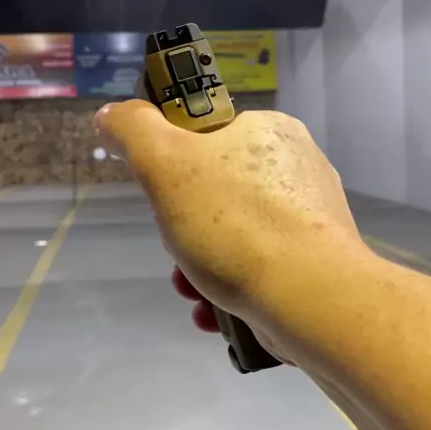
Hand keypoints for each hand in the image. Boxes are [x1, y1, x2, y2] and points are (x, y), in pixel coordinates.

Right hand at [94, 101, 363, 364]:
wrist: (310, 296)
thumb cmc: (235, 222)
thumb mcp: (164, 161)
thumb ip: (132, 130)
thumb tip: (111, 116)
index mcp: (269, 130)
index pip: (206, 139)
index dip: (173, 171)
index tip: (165, 202)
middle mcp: (297, 167)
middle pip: (216, 195)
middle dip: (184, 234)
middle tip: (179, 256)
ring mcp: (312, 218)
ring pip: (236, 238)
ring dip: (201, 269)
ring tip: (194, 295)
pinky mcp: (319, 263)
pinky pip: (261, 269)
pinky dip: (230, 291)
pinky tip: (215, 313)